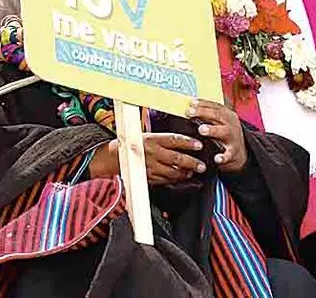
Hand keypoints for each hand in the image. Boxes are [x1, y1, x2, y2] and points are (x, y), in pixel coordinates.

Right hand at [87, 133, 205, 185]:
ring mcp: (150, 167)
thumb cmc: (133, 143)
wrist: (113, 157)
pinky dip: (174, 179)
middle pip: (177, 158)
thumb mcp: (148, 136)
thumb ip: (164, 140)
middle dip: (192, 163)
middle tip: (202, 165)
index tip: (200, 145)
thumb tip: (184, 141)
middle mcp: (152, 153)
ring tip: (193, 172)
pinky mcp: (147, 177)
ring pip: (172, 172)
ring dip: (185, 173)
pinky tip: (181, 178)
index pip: (175, 140)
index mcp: (153, 139)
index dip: (189, 143)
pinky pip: (164, 180)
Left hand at [188, 100, 247, 172]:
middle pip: (217, 115)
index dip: (202, 103)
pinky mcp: (233, 151)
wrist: (241, 151)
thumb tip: (188, 107)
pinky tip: (217, 158)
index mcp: (227, 115)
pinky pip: (228, 154)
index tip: (191, 103)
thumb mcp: (221, 121)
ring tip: (202, 129)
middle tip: (190, 112)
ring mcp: (232, 137)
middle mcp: (230, 124)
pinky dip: (223, 156)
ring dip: (212, 130)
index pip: (214, 106)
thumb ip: (208, 114)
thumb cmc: (225, 133)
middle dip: (203, 112)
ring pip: (223, 131)